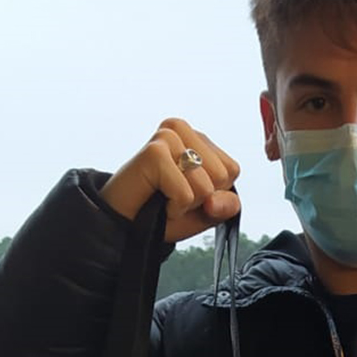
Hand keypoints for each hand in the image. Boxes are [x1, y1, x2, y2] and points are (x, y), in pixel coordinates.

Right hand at [101, 118, 241, 242]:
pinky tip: (155, 199)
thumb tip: (218, 201)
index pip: (232, 170)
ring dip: (185, 204)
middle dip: (201, 198)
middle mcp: (184, 131)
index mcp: (199, 140)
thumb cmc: (161, 213)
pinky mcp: (154, 151)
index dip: (214, 193)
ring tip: (162, 196)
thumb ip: (225, 205)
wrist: (124, 224)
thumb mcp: (204, 212)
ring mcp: (168, 137)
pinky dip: (173, 208)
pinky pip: (185, 194)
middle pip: (223, 176)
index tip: (187, 193)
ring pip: (205, 186)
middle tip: (172, 195)